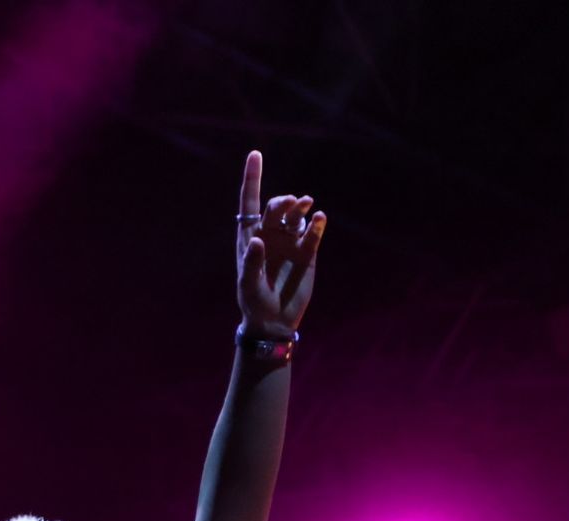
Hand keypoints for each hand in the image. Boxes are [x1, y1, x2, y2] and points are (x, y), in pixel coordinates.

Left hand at [236, 150, 325, 338]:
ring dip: (301, 205)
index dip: (252, 178)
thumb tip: (258, 240)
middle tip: (292, 203)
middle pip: (277, 206)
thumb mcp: (248, 285)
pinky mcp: (308, 253)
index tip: (255, 153)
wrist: (273, 320)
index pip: (250, 201)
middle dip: (283, 201)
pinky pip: (314, 232)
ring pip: (297, 214)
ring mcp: (290, 241)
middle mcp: (270, 233)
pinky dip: (318, 223)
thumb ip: (252, 263)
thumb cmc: (253, 302)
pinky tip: (319, 218)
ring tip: (307, 204)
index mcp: (250, 236)